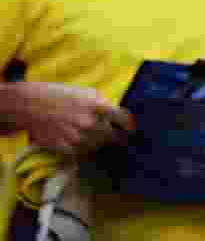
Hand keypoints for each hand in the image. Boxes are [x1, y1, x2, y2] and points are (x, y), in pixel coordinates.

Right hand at [11, 81, 134, 155]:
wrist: (30, 105)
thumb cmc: (60, 95)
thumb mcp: (86, 92)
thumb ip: (103, 103)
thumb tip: (116, 115)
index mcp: (98, 106)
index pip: (124, 120)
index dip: (130, 126)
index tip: (132, 130)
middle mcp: (90, 123)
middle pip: (112, 136)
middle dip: (114, 136)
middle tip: (115, 136)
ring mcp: (77, 137)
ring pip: (97, 146)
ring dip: (98, 143)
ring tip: (93, 137)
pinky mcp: (64, 148)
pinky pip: (82, 153)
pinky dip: (83, 149)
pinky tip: (80, 142)